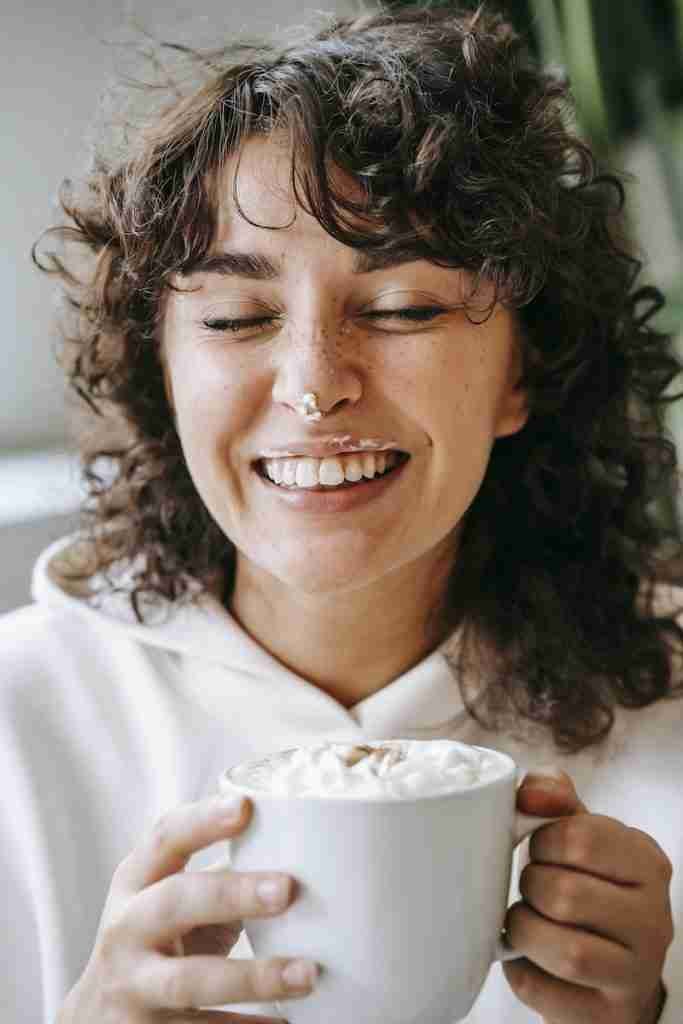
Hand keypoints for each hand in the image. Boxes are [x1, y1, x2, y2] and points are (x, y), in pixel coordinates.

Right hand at [57, 795, 317, 1022]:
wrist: (98, 1015)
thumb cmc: (158, 937)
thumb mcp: (171, 897)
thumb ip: (222, 874)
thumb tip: (306, 851)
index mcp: (137, 880)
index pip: (166, 837)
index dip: (204, 820)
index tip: (246, 807)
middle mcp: (126, 927)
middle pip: (175, 902)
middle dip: (231, 894)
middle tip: (287, 889)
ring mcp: (132, 984)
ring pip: (189, 980)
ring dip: (252, 977)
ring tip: (306, 973)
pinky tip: (286, 1022)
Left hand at [502, 770, 672, 1023]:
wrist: (610, 967)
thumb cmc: (584, 885)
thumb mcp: (576, 833)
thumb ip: (553, 796)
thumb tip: (531, 793)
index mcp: (646, 862)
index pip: (582, 837)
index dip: (542, 841)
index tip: (539, 849)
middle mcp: (654, 919)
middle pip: (566, 894)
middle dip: (530, 888)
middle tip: (530, 889)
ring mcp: (638, 972)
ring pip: (566, 951)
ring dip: (524, 930)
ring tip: (523, 922)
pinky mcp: (609, 1015)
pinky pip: (546, 992)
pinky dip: (521, 972)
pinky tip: (526, 958)